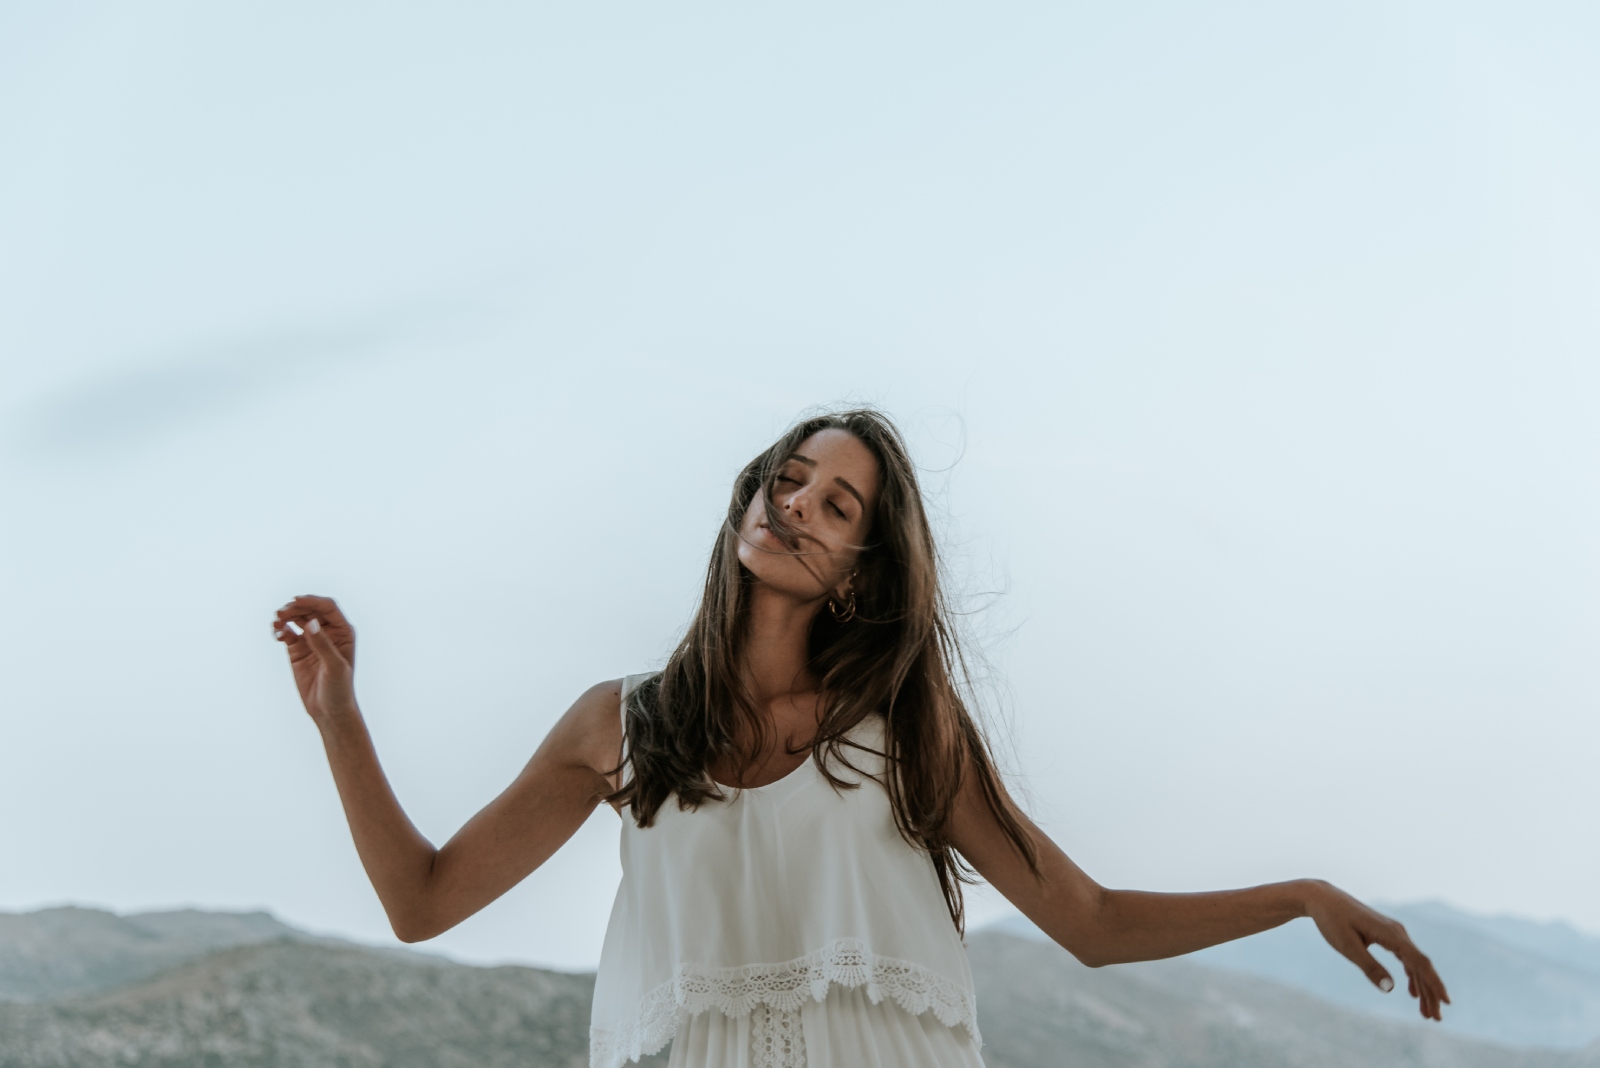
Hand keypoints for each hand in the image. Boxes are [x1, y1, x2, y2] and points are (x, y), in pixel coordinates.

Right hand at [272, 594, 357, 725]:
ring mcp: (312, 640)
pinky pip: (287, 633)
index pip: (328, 608)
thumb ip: (323, 645)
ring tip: (276, 622)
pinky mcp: (298, 650)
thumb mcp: (334, 667)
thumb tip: (311, 623)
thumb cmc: (340, 689)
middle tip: (281, 613)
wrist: (329, 711)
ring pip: (297, 619)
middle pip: (310, 610)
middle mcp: (328, 632)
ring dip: (285, 616)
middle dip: (296, 608)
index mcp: (343, 632)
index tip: (295, 600)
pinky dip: (280, 630)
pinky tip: (277, 634)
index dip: (312, 601)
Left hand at [1304, 880, 1449, 1020]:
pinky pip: (1406, 958)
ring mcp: (1394, 933)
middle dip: (1430, 992)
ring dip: (1422, 987)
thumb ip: (1369, 966)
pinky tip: (1412, 991)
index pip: (1420, 962)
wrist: (1323, 899)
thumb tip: (1390, 989)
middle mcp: (1398, 932)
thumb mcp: (1347, 946)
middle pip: (1421, 966)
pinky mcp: (1387, 935)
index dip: (1434, 983)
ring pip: (1415, 963)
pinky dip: (1412, 975)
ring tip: (1426, 1012)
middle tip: (1434, 1019)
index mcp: (1391, 934)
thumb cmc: (1333, 921)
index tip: (1446, 1002)